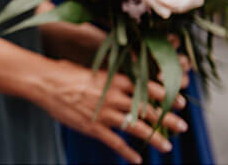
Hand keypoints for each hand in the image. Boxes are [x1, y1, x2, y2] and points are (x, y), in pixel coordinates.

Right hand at [38, 60, 188, 163]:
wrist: (45, 82)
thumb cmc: (65, 73)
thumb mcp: (92, 71)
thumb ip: (110, 78)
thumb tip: (123, 80)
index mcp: (114, 79)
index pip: (147, 87)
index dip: (166, 95)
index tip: (179, 101)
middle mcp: (113, 96)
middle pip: (147, 109)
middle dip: (167, 118)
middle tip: (182, 125)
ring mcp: (103, 113)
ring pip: (136, 127)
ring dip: (154, 137)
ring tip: (166, 146)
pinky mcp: (92, 127)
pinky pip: (115, 142)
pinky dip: (127, 152)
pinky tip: (137, 159)